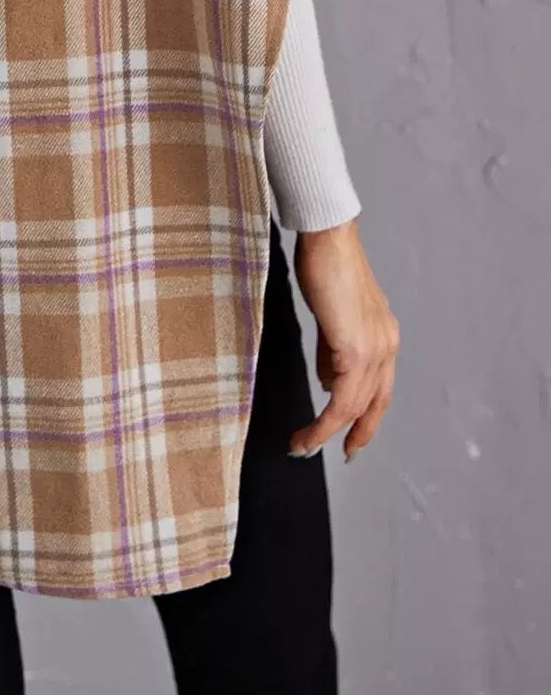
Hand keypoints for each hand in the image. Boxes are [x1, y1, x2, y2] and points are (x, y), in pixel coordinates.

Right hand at [288, 216, 399, 460]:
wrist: (328, 238)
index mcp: (384, 337)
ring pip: (356, 405)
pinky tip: (310, 430)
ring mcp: (375, 348)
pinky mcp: (355, 348)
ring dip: (330, 431)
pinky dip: (325, 420)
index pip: (379, 388)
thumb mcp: (333, 313)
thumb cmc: (326, 263)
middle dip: (358, 434)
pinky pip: (341, 398)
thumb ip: (333, 348)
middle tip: (342, 456)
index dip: (366, 416)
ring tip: (305, 444)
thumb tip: (327, 379)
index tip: (348, 435)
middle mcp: (387, 346)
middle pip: (375, 404)